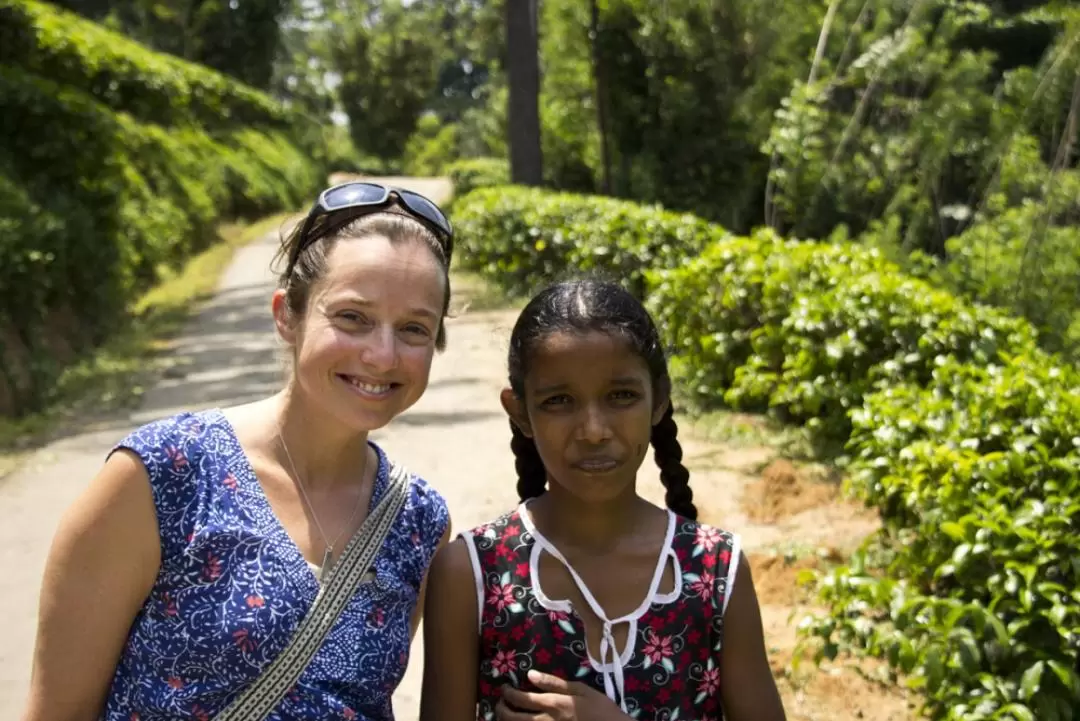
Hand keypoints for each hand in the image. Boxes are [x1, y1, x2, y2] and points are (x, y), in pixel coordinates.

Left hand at [495, 670, 629, 720]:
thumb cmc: (599, 708)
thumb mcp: (580, 689)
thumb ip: (554, 683)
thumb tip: (530, 675)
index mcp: (553, 705)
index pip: (521, 699)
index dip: (507, 693)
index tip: (504, 687)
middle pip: (513, 718)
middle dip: (500, 709)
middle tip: (500, 702)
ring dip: (507, 720)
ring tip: (507, 713)